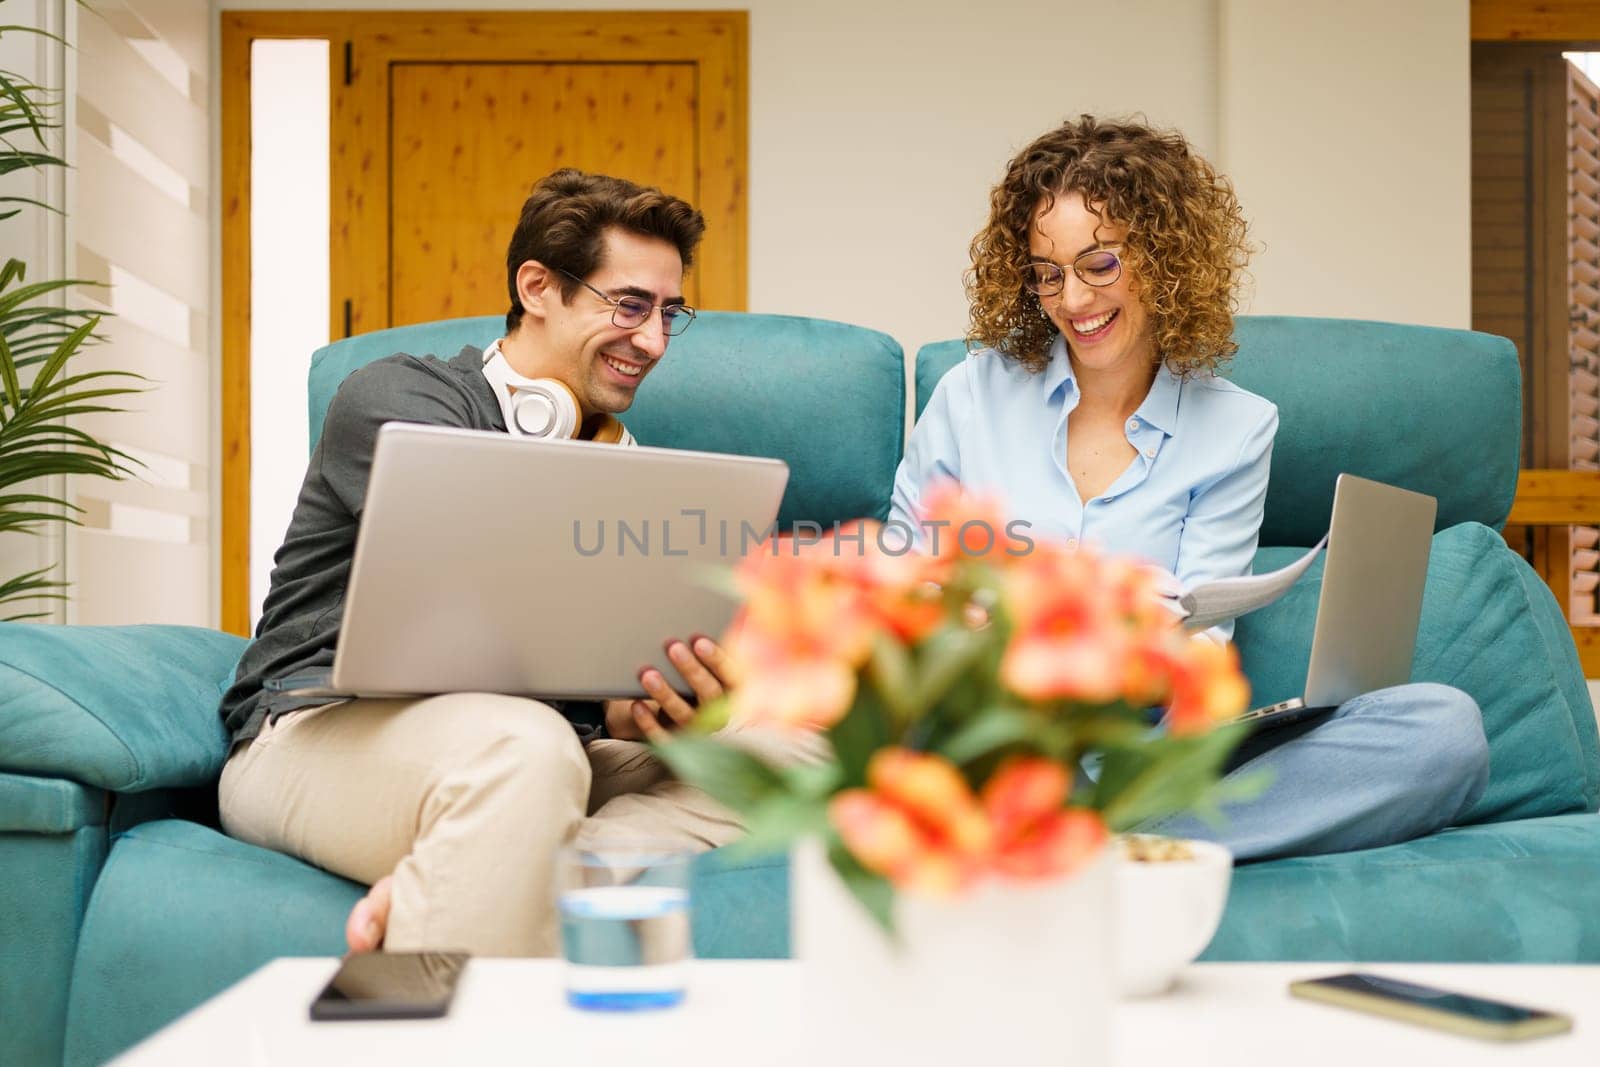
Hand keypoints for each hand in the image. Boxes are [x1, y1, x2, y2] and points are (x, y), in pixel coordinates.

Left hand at [604, 636, 734, 741]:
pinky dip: (650, 723)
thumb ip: (709, 645)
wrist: (671, 709)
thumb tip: (706, 613)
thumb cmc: (691, 675)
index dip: (717, 659)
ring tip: (647, 673)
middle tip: (672, 646)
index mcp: (733, 691)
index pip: (732, 676)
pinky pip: (665, 739)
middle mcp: (721, 713)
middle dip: (691, 670)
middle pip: (710, 694)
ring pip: (686, 716)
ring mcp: (699, 732)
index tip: (699, 640)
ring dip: (666, 694)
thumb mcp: (703, 661)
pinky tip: (637, 705)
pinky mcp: (677, 744)